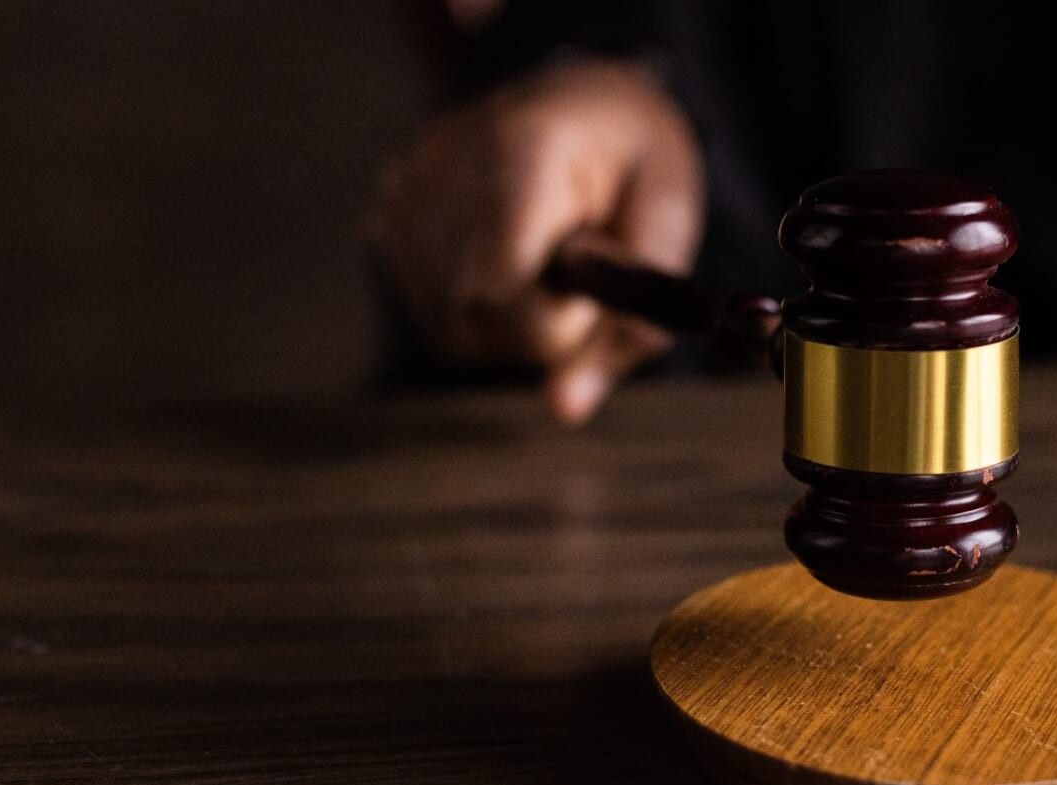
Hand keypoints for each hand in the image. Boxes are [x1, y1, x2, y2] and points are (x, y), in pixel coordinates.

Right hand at [369, 59, 704, 423]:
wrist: (585, 101)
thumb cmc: (635, 163)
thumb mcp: (668, 227)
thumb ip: (630, 323)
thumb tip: (565, 410)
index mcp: (524, 146)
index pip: (499, 288)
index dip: (553, 320)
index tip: (590, 287)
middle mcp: (446, 159)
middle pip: (472, 317)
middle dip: (539, 326)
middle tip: (579, 273)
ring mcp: (407, 184)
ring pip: (450, 327)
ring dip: (510, 323)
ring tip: (545, 259)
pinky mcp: (388, 211)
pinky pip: (432, 312)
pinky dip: (478, 309)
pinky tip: (507, 259)